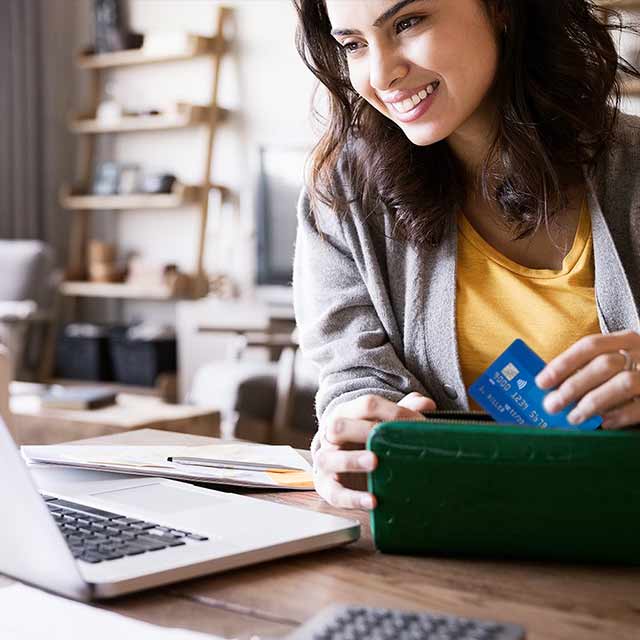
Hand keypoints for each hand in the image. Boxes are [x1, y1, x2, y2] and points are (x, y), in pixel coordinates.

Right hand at [314, 392, 435, 509]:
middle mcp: (331, 436)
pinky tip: (373, 500)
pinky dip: (353, 498)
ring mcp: (326, 462)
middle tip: (387, 439)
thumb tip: (426, 404)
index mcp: (347, 415)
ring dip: (352, 460)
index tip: (417, 422)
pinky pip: (334, 493)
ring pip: (329, 459)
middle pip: (339, 427)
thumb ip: (403, 412)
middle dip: (363, 431)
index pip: (366, 405)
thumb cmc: (365, 441)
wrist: (341, 468)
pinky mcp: (326, 488)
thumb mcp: (383, 424)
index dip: (393, 411)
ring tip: (374, 462)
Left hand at [535, 330, 639, 429]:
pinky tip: (603, 423)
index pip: (590, 346)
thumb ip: (589, 370)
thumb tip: (551, 388)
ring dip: (592, 402)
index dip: (563, 363)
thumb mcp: (617, 361)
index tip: (542, 381)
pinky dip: (620, 415)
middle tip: (551, 404)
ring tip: (573, 417)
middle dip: (573, 385)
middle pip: (603, 364)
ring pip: (621, 384)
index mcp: (625, 340)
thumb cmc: (635, 371)